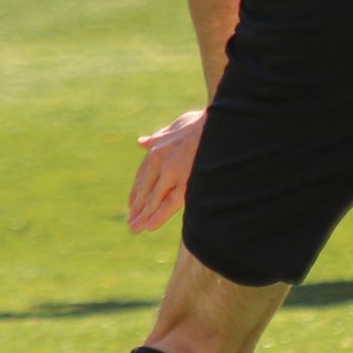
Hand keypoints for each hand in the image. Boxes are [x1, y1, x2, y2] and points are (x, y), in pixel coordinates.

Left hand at [126, 108, 205, 232]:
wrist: (222, 123)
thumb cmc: (204, 124)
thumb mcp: (177, 125)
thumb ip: (159, 136)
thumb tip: (140, 142)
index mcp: (158, 148)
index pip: (143, 175)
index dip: (137, 190)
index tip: (131, 203)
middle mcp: (160, 161)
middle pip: (145, 189)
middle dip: (136, 207)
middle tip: (130, 222)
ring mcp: (172, 172)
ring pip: (153, 199)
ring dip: (142, 216)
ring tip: (134, 229)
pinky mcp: (185, 182)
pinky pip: (168, 204)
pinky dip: (158, 217)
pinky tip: (149, 227)